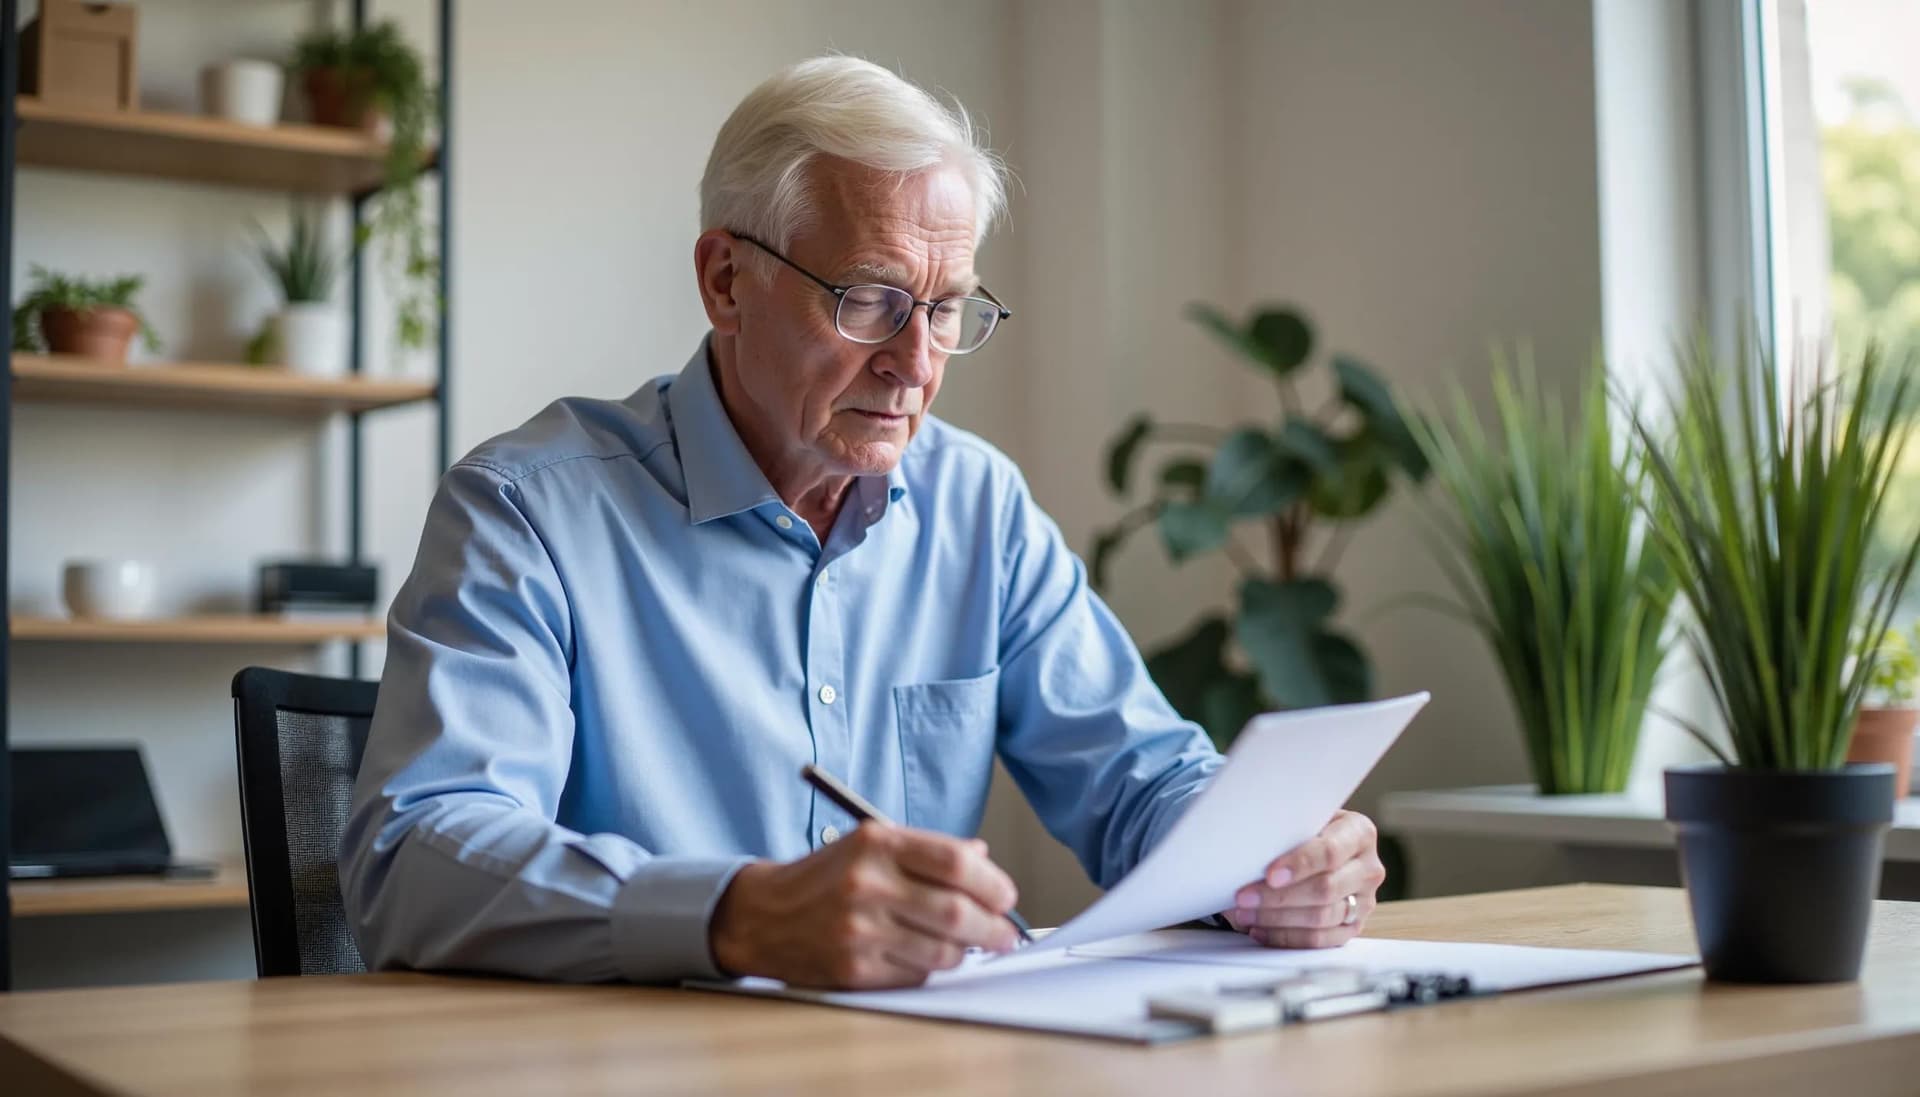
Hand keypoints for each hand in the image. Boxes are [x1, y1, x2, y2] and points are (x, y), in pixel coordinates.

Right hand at [708, 822, 1020, 988]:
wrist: (764, 916)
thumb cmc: (825, 877)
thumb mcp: (870, 843)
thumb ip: (928, 850)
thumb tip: (983, 862)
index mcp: (876, 843)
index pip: (956, 862)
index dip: (992, 883)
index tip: (1004, 896)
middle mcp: (867, 884)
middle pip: (956, 911)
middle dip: (993, 927)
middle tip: (1004, 933)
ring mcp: (858, 930)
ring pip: (942, 950)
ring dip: (964, 951)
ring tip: (964, 945)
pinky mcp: (853, 969)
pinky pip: (916, 974)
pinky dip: (931, 968)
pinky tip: (925, 955)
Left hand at [1222, 809, 1384, 948]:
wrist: (1324, 847)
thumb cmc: (1307, 830)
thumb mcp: (1303, 819)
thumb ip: (1287, 831)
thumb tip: (1248, 849)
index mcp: (1360, 833)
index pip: (1331, 852)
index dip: (1300, 864)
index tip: (1270, 875)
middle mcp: (1368, 869)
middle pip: (1326, 889)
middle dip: (1279, 896)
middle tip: (1244, 897)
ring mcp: (1364, 901)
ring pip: (1322, 918)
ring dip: (1277, 919)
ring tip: (1245, 914)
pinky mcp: (1353, 926)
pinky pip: (1320, 940)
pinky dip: (1286, 937)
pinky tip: (1260, 930)